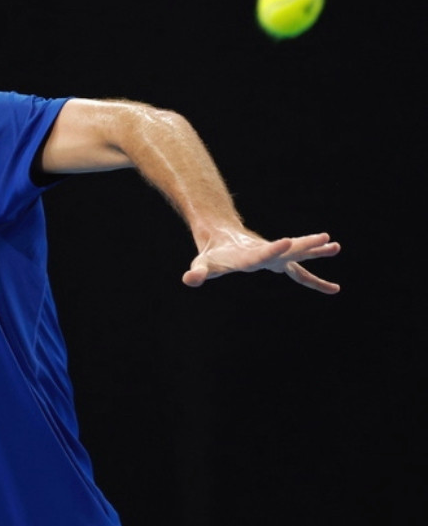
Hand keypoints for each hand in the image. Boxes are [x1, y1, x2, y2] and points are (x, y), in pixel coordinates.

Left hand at [183, 230, 340, 293]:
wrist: (221, 236)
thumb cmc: (211, 254)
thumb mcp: (201, 264)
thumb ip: (197, 272)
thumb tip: (189, 280)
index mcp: (247, 256)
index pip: (261, 253)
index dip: (273, 249)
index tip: (286, 241)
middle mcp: (265, 254)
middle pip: (288, 250)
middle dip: (306, 246)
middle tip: (327, 240)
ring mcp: (274, 257)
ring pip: (298, 256)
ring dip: (315, 252)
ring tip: (336, 247)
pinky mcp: (279, 262)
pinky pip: (300, 274)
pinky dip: (314, 281)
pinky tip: (333, 289)